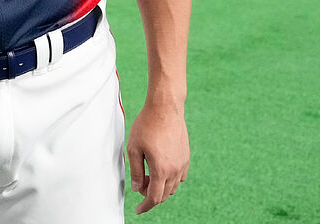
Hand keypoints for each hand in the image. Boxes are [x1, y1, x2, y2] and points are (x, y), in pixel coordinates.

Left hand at [126, 97, 188, 213]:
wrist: (166, 108)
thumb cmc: (147, 125)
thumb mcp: (133, 148)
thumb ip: (135, 170)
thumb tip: (137, 188)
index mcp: (161, 169)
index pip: (154, 197)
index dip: (145, 206)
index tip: (138, 210)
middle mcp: (175, 170)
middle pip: (164, 194)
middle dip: (150, 195)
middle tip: (138, 184)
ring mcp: (182, 164)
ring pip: (172, 187)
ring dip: (160, 187)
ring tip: (146, 175)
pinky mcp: (186, 157)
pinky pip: (179, 177)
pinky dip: (169, 180)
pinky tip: (159, 170)